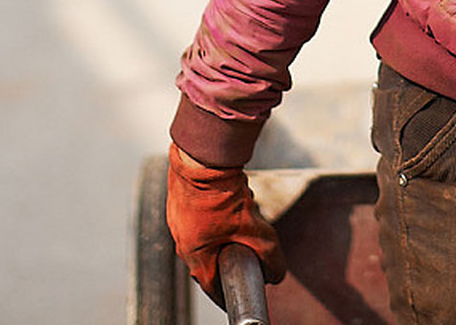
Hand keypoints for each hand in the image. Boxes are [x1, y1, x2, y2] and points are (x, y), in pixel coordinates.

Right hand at [165, 143, 285, 301]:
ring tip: (242, 221)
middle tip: (247, 255)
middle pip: (209, 261)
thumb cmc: (221, 196)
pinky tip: (231, 202)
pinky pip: (201, 217)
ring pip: (206, 236)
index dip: (228, 294)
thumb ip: (269, 256)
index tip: (240, 296)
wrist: (202, 158)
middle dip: (230, 259)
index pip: (211, 287)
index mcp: (195, 255)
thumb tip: (277, 275)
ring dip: (224, 233)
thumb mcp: (255, 230)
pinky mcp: (180, 201)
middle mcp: (182, 241)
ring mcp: (179, 220)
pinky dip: (217, 215)